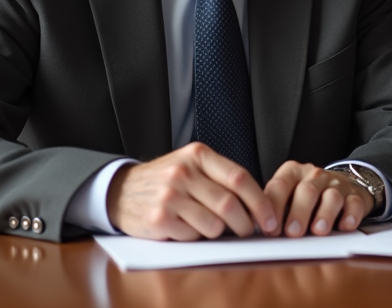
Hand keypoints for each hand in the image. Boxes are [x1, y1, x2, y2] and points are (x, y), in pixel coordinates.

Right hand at [107, 142, 277, 240]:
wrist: (121, 190)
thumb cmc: (166, 180)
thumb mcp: (192, 165)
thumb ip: (220, 177)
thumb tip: (258, 203)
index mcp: (198, 155)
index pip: (239, 178)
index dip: (260, 201)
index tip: (270, 218)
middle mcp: (183, 172)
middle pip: (229, 204)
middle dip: (246, 223)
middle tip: (250, 231)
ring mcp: (169, 196)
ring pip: (213, 224)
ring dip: (219, 232)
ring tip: (213, 227)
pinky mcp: (158, 219)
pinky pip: (192, 236)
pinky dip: (197, 237)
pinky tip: (189, 228)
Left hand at [264, 161, 373, 236]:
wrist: (342, 184)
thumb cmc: (306, 196)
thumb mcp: (287, 194)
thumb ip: (274, 207)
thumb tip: (256, 229)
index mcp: (292, 173)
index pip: (279, 186)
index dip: (273, 207)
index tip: (269, 228)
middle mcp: (314, 175)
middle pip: (306, 191)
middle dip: (298, 213)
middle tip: (292, 233)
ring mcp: (336, 184)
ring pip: (331, 196)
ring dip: (324, 214)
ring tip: (318, 231)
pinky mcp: (354, 196)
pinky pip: (354, 204)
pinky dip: (350, 215)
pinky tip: (344, 226)